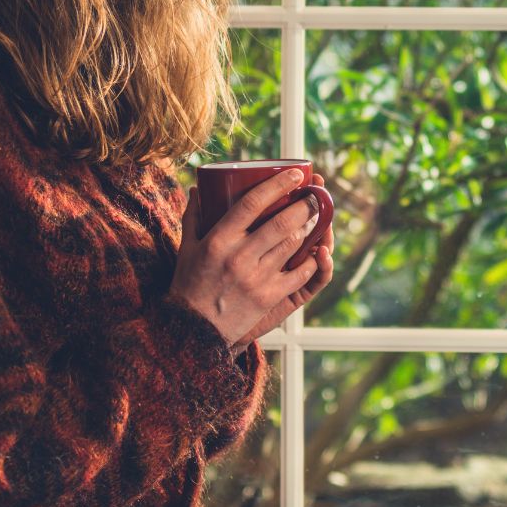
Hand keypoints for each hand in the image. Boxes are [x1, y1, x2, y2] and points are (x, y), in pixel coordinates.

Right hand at [166, 166, 335, 351]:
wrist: (193, 331)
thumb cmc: (189, 286)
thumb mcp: (187, 249)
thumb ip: (194, 217)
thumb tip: (198, 187)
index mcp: (218, 240)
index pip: (252, 203)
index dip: (277, 185)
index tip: (295, 174)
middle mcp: (239, 256)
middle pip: (281, 222)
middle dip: (305, 204)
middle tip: (316, 193)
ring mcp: (256, 278)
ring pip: (293, 245)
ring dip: (311, 227)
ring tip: (319, 215)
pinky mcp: (269, 297)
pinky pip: (299, 274)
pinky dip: (312, 260)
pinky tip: (317, 250)